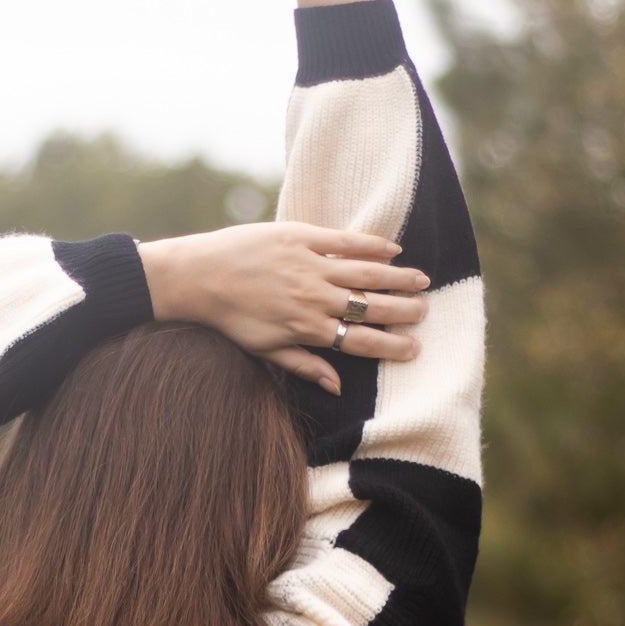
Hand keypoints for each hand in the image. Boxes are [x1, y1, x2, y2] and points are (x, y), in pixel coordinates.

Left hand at [137, 223, 428, 392]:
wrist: (198, 276)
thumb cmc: (230, 318)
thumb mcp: (265, 350)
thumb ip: (305, 366)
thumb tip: (338, 387)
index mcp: (307, 328)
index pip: (360, 340)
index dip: (391, 345)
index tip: (414, 348)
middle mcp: (314, 298)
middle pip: (371, 306)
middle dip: (404, 310)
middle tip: (426, 312)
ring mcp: (310, 266)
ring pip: (366, 273)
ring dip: (398, 278)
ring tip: (423, 281)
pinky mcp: (301, 238)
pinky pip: (345, 242)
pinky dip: (372, 245)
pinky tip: (393, 250)